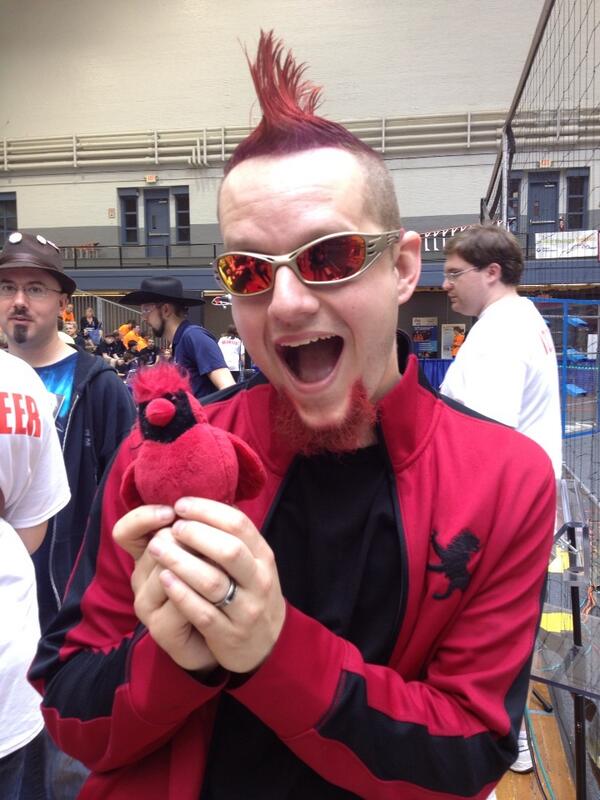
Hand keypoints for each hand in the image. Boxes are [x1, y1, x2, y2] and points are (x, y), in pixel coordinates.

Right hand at [113, 505, 218, 671]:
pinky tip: (216, 594)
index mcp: (147, 556)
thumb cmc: (212, 589)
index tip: (172, 511)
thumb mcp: (207, 555)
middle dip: (191, 540)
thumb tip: (214, 501)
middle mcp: (140, 580)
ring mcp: (147, 607)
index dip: (143, 518)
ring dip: (199, 565)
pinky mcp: (161, 631)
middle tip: (218, 540)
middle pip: (156, 547)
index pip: (126, 531)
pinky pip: (179, 608)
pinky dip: (199, 597)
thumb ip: (203, 530)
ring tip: (223, 565)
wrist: (215, 640)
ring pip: (166, 575)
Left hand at [147, 497, 285, 673]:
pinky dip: (181, 594)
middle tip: (171, 527)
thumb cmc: (251, 593)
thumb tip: (202, 502)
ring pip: (213, 581)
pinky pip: (203, 612)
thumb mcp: (252, 562)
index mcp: (263, 556)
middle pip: (229, 549)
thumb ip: (233, 537)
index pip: (238, 524)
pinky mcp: (230, 635)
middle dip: (195, 534)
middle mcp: (259, 580)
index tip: (180, 504)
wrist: (268, 643)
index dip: (207, 510)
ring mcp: (246, 609)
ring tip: (157, 548)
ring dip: (181, 562)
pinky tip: (164, 579)